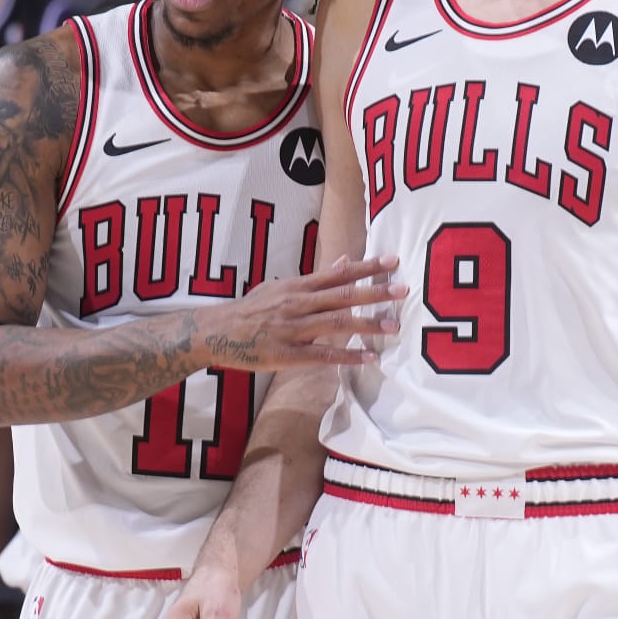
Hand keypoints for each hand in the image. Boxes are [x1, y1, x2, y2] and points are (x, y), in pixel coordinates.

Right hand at [192, 255, 404, 371]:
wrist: (216, 332)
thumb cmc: (250, 309)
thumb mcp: (279, 286)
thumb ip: (314, 277)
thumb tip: (345, 261)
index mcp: (296, 286)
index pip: (337, 273)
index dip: (365, 267)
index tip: (391, 261)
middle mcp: (297, 304)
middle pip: (341, 295)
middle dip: (374, 292)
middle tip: (402, 289)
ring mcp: (293, 329)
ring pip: (335, 324)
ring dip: (366, 324)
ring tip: (393, 325)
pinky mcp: (287, 354)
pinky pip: (321, 355)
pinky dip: (346, 355)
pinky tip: (368, 357)